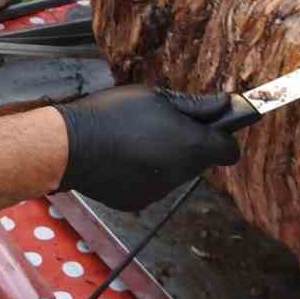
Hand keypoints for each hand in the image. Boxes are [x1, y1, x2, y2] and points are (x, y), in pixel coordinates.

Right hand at [54, 85, 241, 211]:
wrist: (70, 147)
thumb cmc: (112, 115)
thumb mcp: (156, 97)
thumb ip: (196, 105)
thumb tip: (227, 104)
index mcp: (190, 146)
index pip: (229, 151)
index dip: (223, 136)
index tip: (212, 126)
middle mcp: (180, 174)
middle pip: (200, 161)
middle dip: (189, 144)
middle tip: (162, 124)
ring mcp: (159, 192)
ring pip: (175, 173)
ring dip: (165, 158)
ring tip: (136, 139)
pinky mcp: (138, 202)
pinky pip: (152, 185)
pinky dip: (144, 172)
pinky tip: (123, 157)